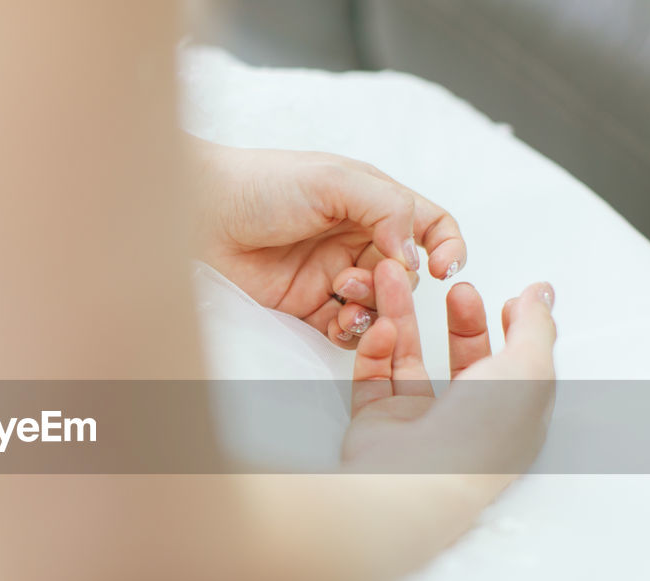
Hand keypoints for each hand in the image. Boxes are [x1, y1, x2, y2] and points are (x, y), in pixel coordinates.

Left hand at [195, 140, 467, 349]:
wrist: (202, 216)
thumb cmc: (263, 185)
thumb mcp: (335, 181)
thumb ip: (387, 210)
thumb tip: (416, 254)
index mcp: (372, 202)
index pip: (430, 226)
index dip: (447, 247)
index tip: (442, 267)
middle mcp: (358, 239)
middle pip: (407, 273)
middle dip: (398, 282)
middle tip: (370, 277)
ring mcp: (334, 274)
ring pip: (381, 305)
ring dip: (375, 306)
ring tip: (344, 293)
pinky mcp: (309, 306)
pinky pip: (347, 328)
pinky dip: (352, 330)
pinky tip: (338, 320)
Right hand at [342, 260, 556, 480]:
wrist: (414, 479)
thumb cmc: (478, 436)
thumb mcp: (528, 369)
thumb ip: (536, 325)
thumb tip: (543, 292)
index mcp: (511, 416)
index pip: (515, 366)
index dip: (513, 330)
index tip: (506, 300)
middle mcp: (466, 420)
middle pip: (463, 359)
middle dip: (460, 320)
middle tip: (455, 287)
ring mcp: (419, 422)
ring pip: (410, 357)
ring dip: (403, 316)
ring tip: (395, 277)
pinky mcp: (378, 422)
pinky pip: (373, 376)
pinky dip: (375, 348)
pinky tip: (382, 327)